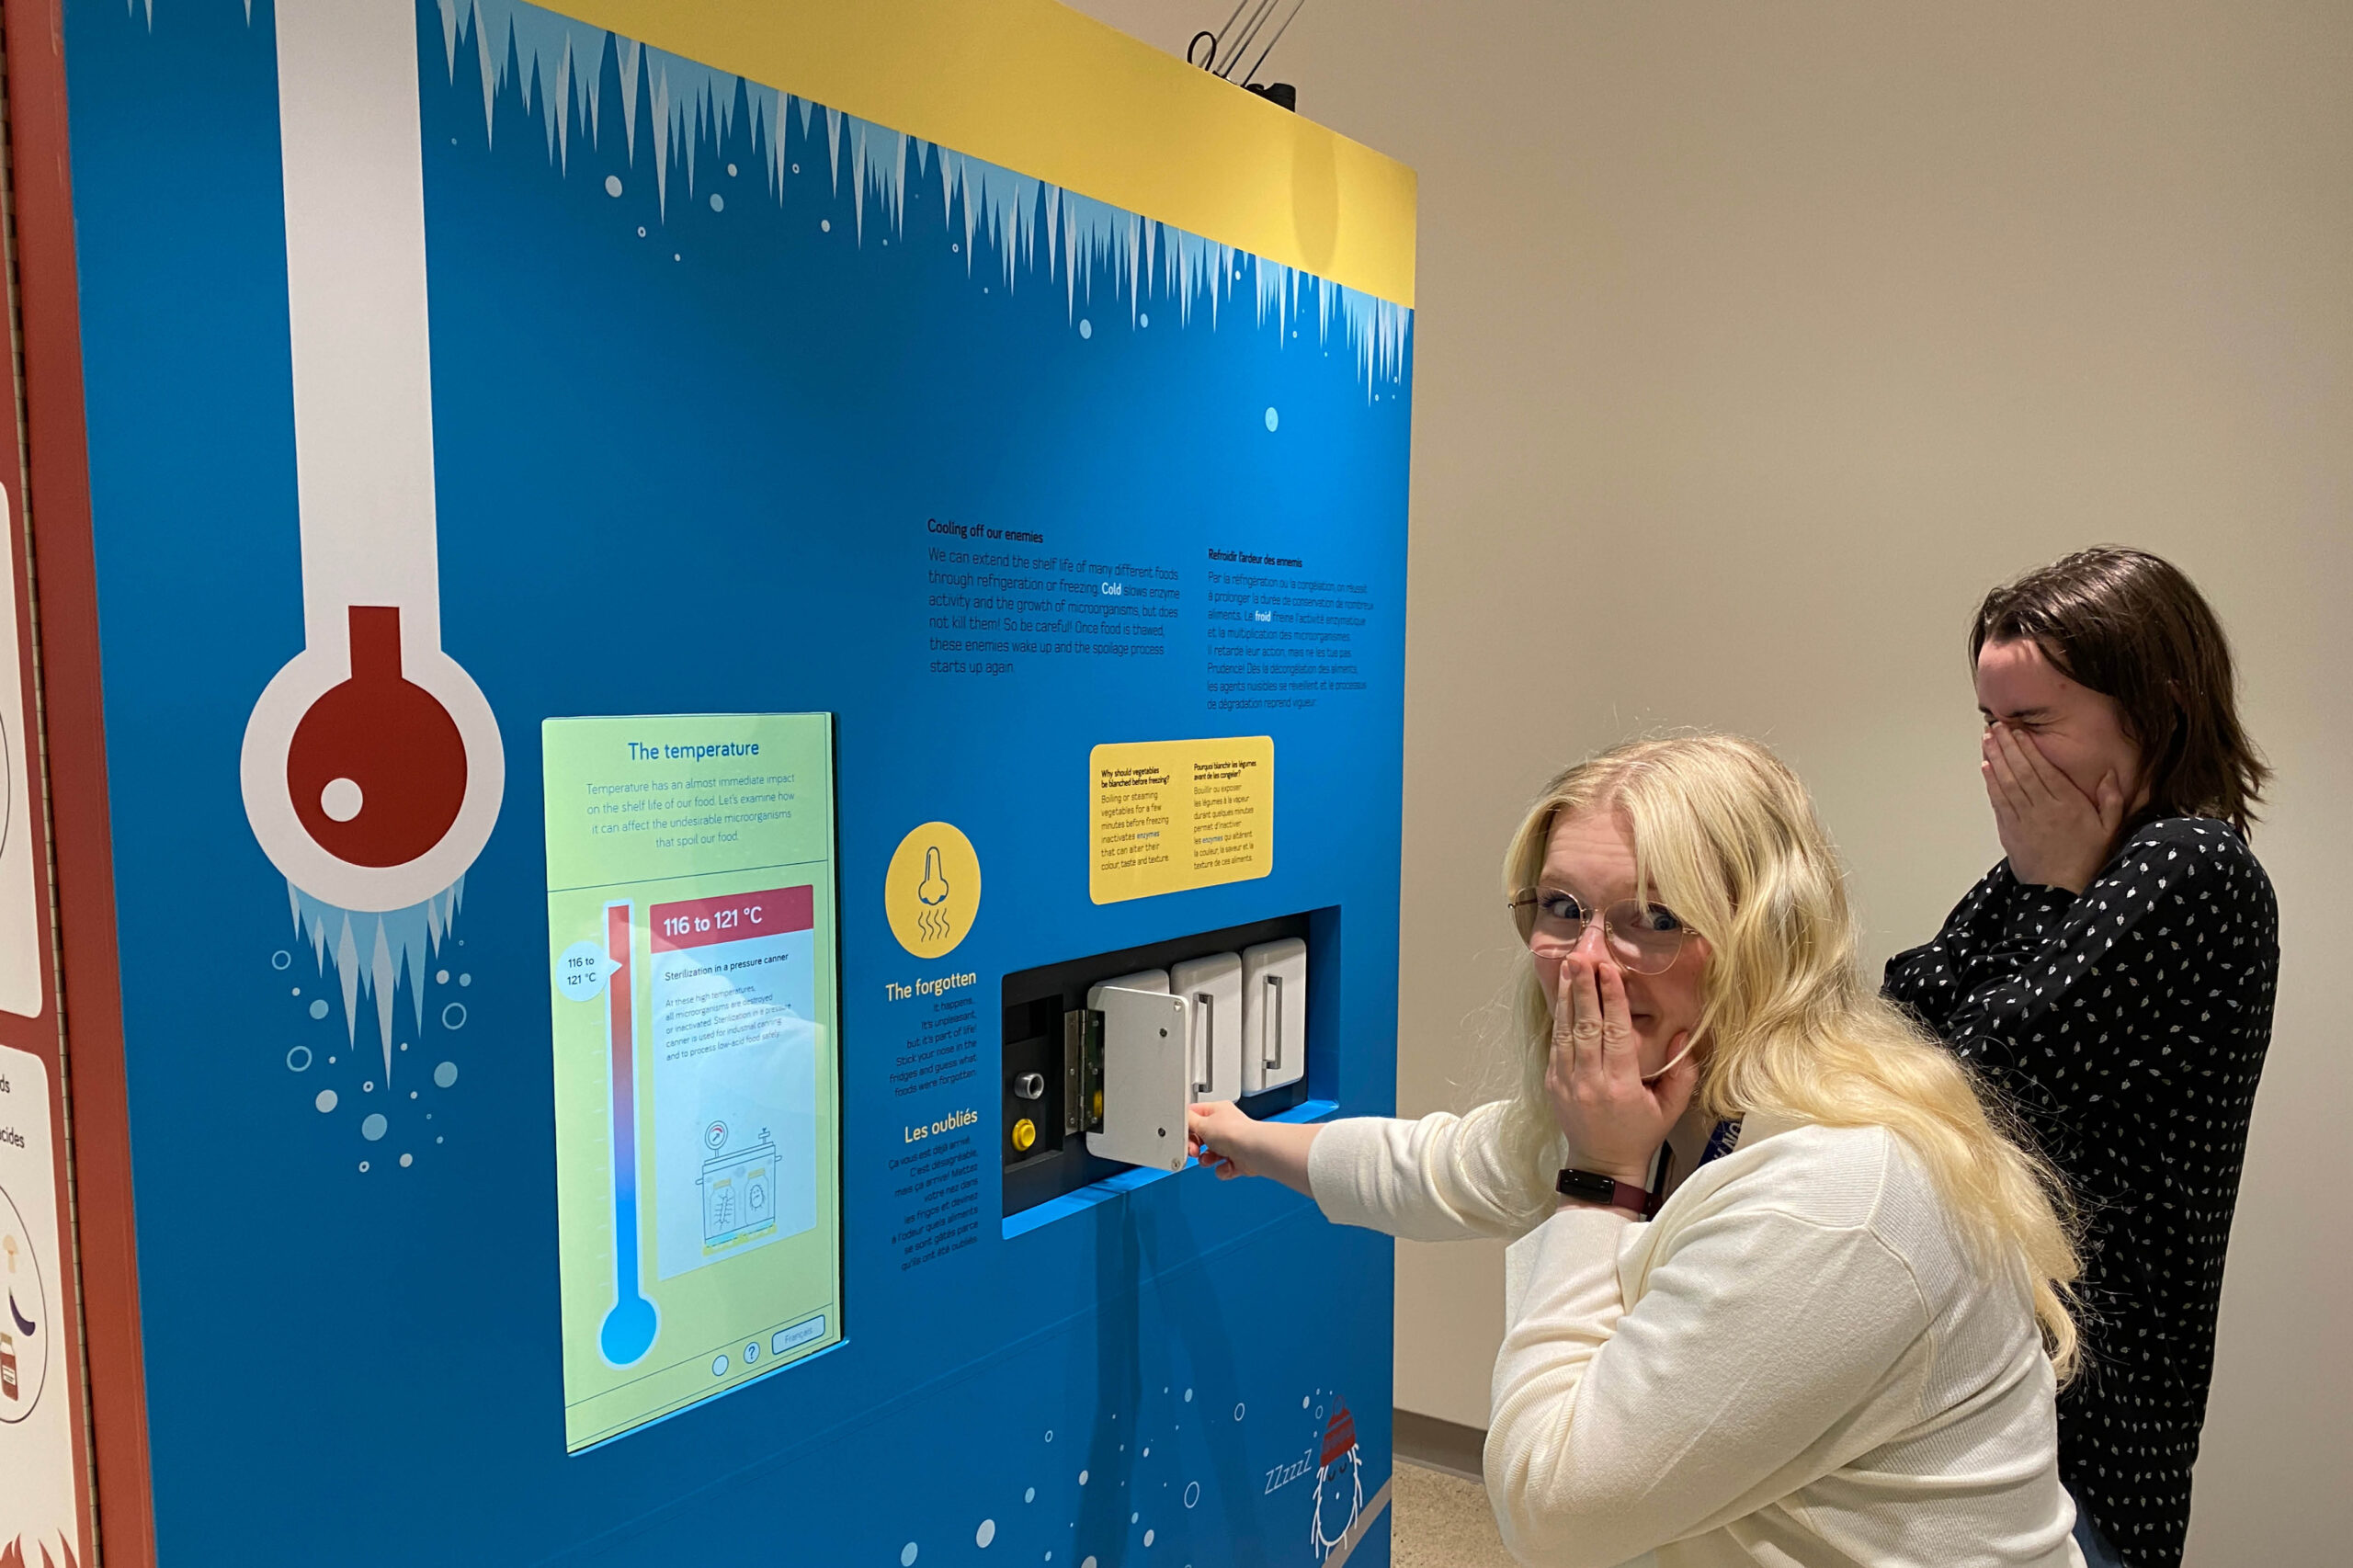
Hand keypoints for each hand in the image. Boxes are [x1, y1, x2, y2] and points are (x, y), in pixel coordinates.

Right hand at [1188, 1100, 1262, 1179]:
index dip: (1187, 1127)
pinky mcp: (1238, 1160)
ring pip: (1211, 1154)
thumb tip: (1181, 1118)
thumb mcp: (1201, 1123)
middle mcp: (1226, 1126)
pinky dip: (1222, 1169)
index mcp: (1217, 1111)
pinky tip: (1226, 1165)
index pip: (1195, 1115)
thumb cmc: (1234, 1133)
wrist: (1253, 1151)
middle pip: (1202, 1137)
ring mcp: (1233, 1144)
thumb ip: (1187, 1121)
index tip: (1182, 1136)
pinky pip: (1223, 1167)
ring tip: (1209, 1160)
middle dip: (1196, 1147)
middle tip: (1194, 1150)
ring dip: (1207, 1159)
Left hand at [1545, 954, 1697, 1187]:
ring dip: (1568, 997)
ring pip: (1566, 1031)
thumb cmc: (1640, 1134)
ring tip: (1569, 967)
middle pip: (1586, 1026)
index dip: (1612, 1000)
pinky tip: (1563, 995)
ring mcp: (1567, 1081)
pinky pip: (1556, 1044)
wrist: (1601, 1165)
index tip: (1610, 972)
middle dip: (1585, 989)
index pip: (1615, 1034)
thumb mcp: (1670, 1109)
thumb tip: (1682, 1035)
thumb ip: (1681, 1074)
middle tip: (1582, 957)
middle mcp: (1590, 1081)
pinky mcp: (1553, 1082)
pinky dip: (1559, 1017)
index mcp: (1620, 1086)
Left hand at [1982, 724, 2123, 892]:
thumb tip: (2110, 774)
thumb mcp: (2110, 829)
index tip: (2018, 730)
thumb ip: (2112, 800)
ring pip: (2006, 783)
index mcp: (2067, 804)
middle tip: (1996, 726)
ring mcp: (2023, 819)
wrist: (2060, 890)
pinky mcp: (2009, 831)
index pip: (2043, 768)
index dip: (2028, 747)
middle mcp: (2043, 808)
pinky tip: (1986, 768)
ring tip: (1987, 739)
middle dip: (2007, 746)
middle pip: (2021, 770)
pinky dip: (1991, 783)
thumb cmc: (2086, 859)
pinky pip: (1998, 801)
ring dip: (1995, 759)